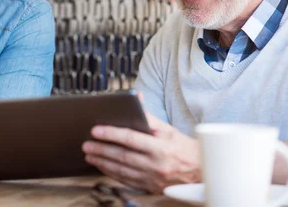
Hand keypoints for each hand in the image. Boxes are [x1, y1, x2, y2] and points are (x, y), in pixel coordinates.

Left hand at [82, 111, 200, 193]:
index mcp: (161, 148)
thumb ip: (149, 117)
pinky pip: (126, 180)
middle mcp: (155, 165)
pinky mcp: (149, 187)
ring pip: (121, 170)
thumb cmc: (183, 148)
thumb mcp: (168, 130)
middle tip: (86, 144)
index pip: (131, 139)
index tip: (96, 130)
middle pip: (122, 156)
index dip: (112, 134)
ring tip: (90, 154)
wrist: (201, 172)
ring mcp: (152, 179)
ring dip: (102, 162)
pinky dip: (111, 173)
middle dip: (101, 149)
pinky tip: (102, 166)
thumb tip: (136, 100)